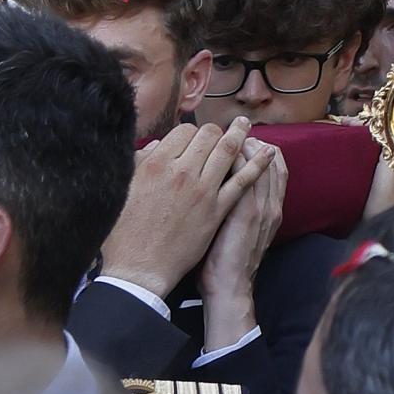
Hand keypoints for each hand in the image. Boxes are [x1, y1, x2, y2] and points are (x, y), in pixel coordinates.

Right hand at [99, 115, 269, 302]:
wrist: (139, 268)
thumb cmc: (126, 231)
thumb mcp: (127, 189)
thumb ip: (141, 164)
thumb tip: (156, 146)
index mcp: (155, 164)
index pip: (183, 132)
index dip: (192, 132)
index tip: (195, 138)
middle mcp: (180, 172)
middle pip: (208, 136)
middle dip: (217, 131)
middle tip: (222, 131)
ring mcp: (202, 190)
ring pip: (227, 151)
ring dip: (240, 135)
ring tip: (246, 125)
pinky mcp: (216, 209)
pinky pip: (242, 180)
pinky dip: (257, 164)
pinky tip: (266, 153)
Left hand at [197, 128, 286, 350]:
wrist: (229, 289)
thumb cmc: (225, 264)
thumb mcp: (238, 232)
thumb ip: (237, 209)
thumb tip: (221, 190)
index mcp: (271, 210)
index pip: (276, 169)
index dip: (263, 150)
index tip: (245, 140)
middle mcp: (271, 205)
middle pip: (272, 160)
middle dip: (255, 142)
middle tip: (236, 133)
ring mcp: (262, 208)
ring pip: (262, 163)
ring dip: (245, 146)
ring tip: (228, 137)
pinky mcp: (247, 213)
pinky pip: (246, 176)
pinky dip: (235, 161)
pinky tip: (220, 153)